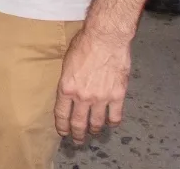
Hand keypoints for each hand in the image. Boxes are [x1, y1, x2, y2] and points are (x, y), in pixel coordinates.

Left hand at [53, 28, 131, 144]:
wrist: (105, 39)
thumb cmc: (84, 44)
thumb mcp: (67, 62)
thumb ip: (68, 79)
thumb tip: (69, 89)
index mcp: (66, 88)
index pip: (62, 114)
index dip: (62, 126)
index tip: (63, 132)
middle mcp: (82, 97)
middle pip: (79, 123)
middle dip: (77, 134)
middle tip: (77, 140)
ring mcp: (101, 98)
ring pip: (97, 123)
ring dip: (94, 130)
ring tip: (93, 133)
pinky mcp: (117, 96)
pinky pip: (115, 116)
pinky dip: (113, 122)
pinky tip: (111, 123)